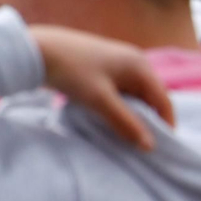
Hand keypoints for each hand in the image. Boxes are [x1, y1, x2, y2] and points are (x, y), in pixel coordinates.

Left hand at [29, 26, 174, 150]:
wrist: (35, 49)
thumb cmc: (71, 72)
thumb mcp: (100, 100)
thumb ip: (126, 123)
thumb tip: (150, 146)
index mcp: (139, 65)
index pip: (163, 100)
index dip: (164, 125)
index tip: (159, 150)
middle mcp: (132, 61)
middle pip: (148, 98)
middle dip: (146, 121)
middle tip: (140, 147)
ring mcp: (115, 64)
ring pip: (131, 97)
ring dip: (129, 115)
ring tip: (123, 137)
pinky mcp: (99, 68)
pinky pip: (116, 92)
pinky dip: (115, 107)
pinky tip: (106, 121)